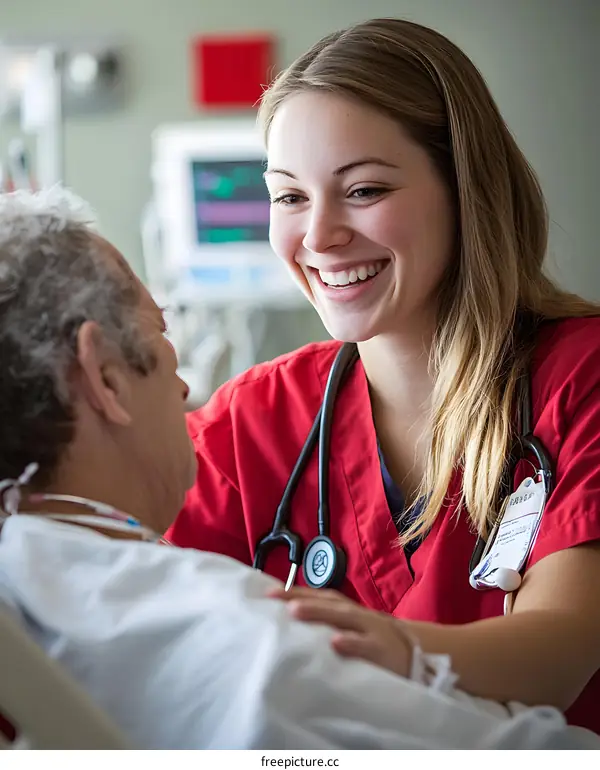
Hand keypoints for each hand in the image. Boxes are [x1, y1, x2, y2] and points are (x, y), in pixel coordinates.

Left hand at [268, 586, 411, 677]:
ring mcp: (369, 630)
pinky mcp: (381, 650)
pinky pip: (365, 645)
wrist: (415, 656)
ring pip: (343, 617)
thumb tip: (291, 620)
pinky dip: (351, 642)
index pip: (318, 597)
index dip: (294, 592)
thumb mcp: (352, 630)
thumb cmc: (373, 642)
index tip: (268, 593)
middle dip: (300, 598)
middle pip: (326, 602)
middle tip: (274, 598)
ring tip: (295, 611)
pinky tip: (335, 643)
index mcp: (347, 610)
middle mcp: (356, 615)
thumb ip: (328, 624)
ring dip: (319, 613)